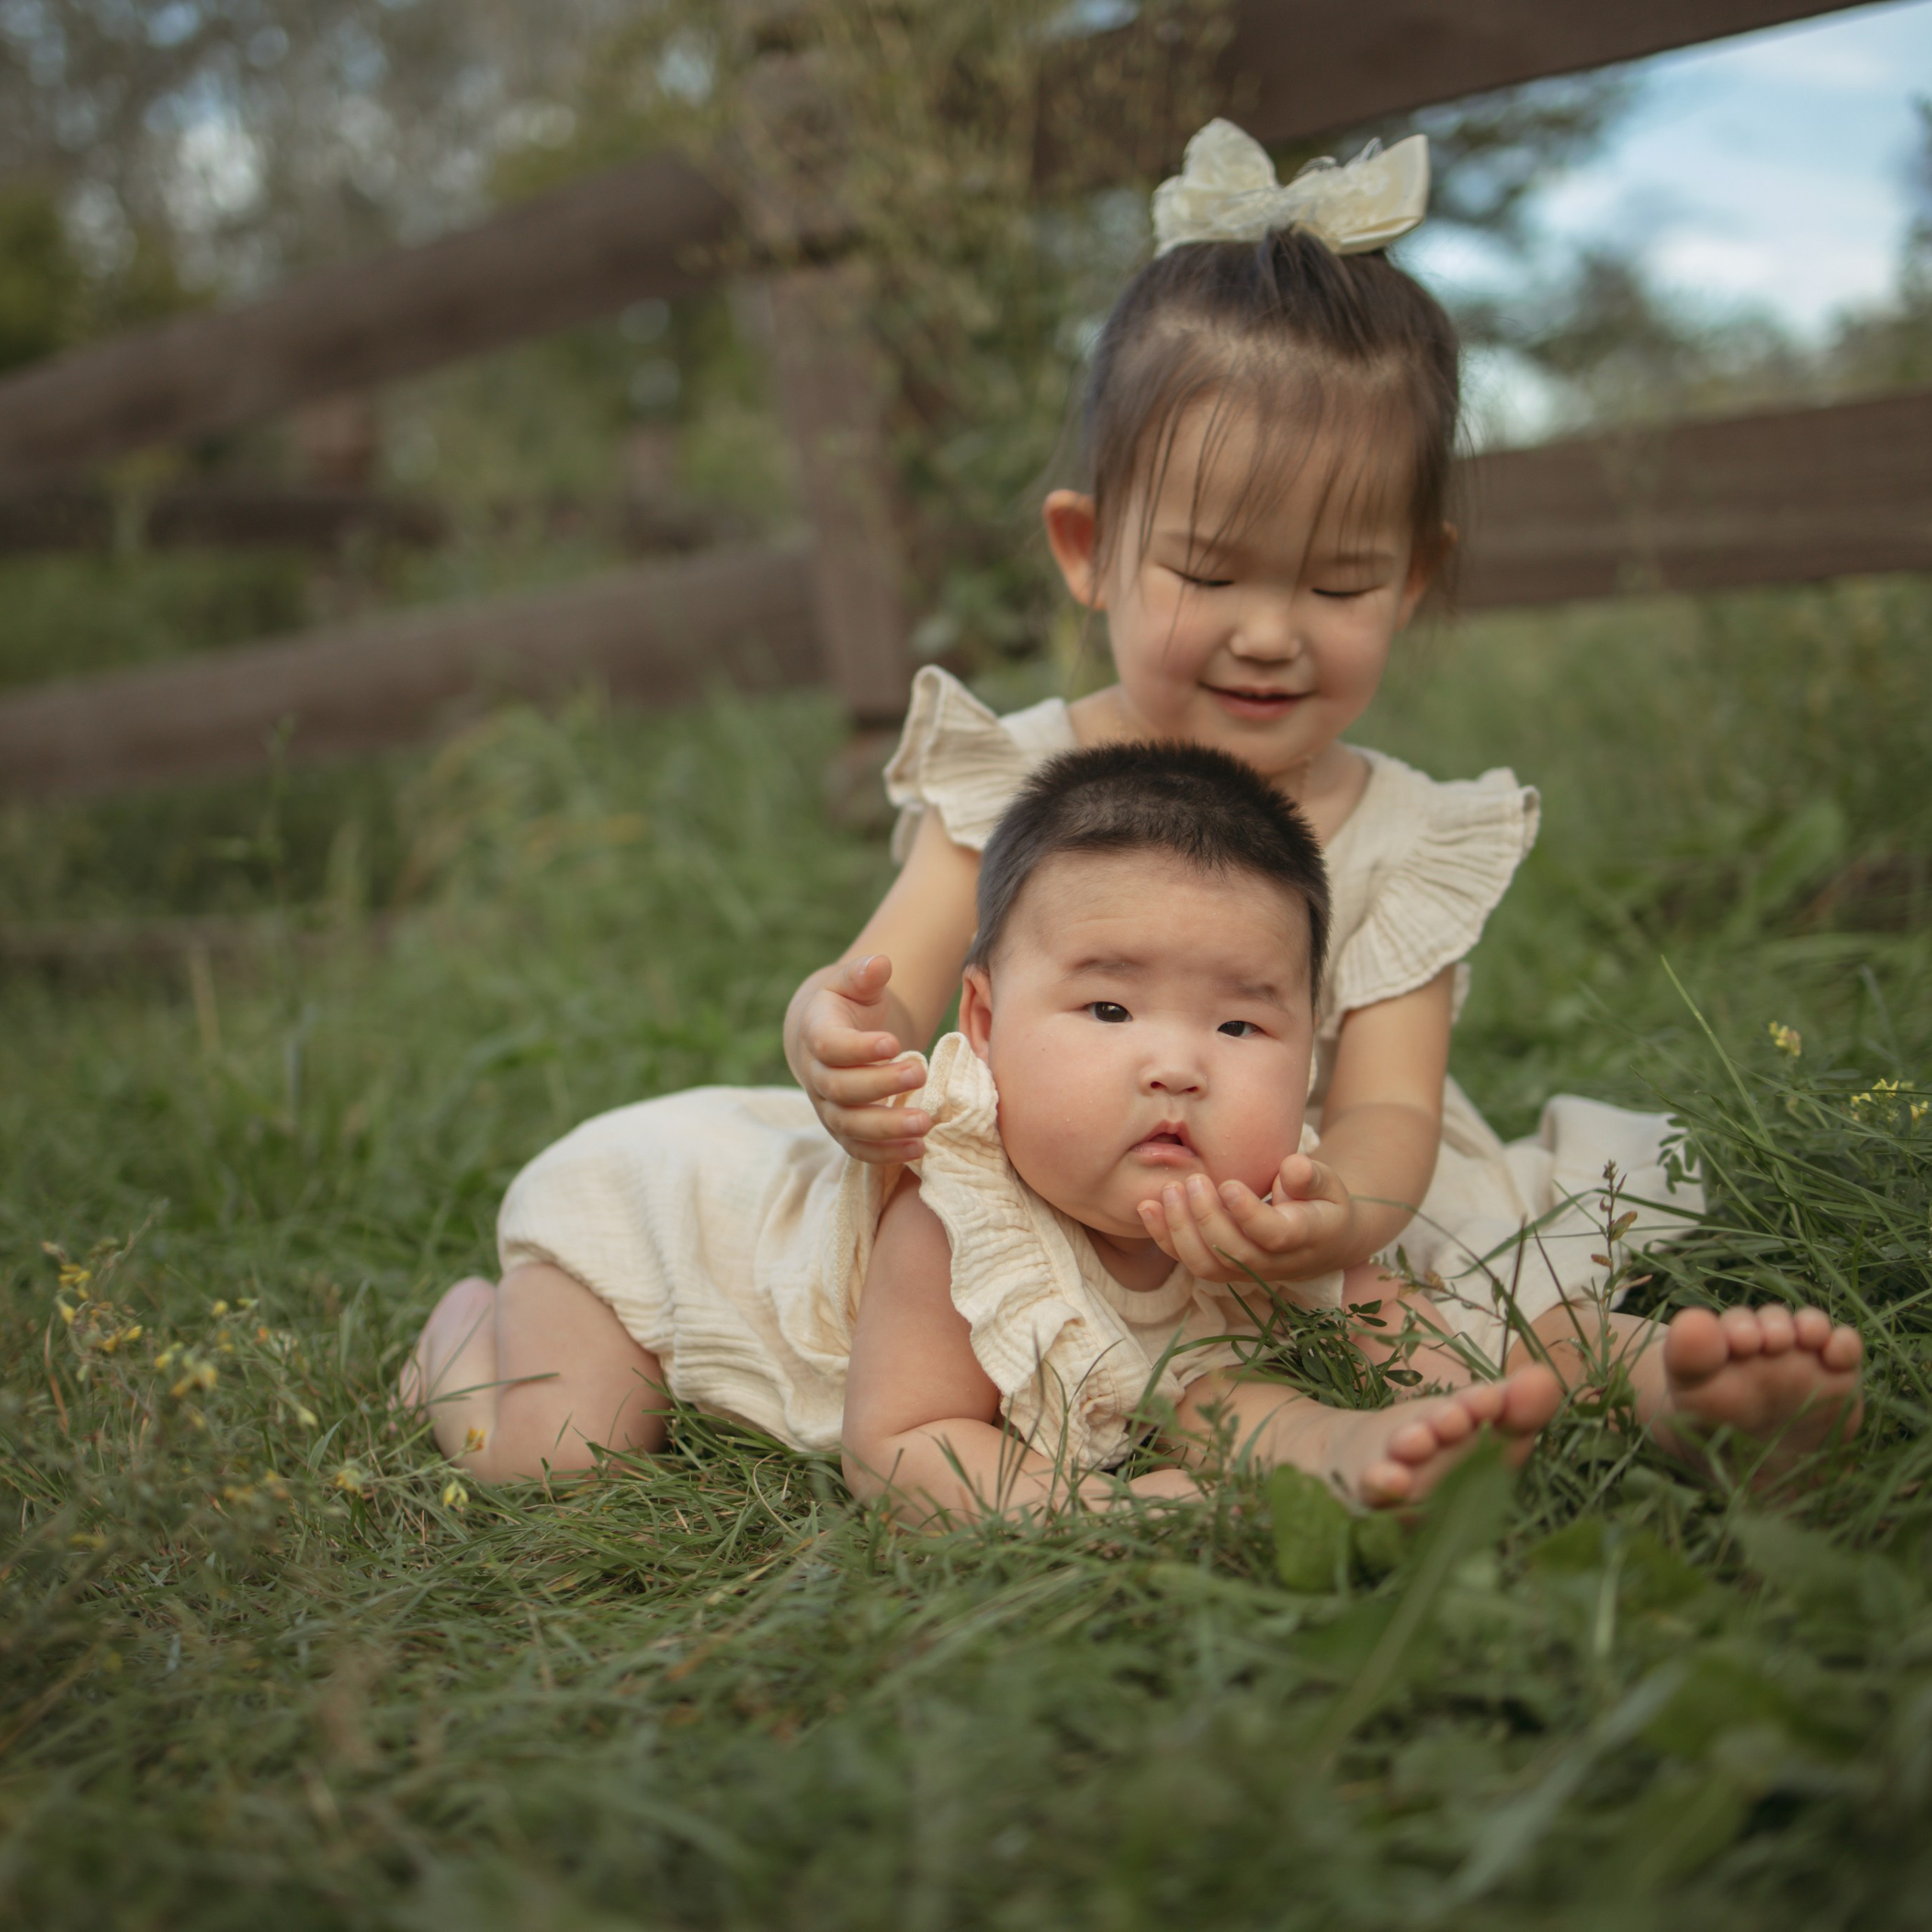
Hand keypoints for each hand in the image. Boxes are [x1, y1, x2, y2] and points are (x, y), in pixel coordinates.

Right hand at [797, 954, 929, 1162]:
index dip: (859, 1048)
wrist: (827, 1037)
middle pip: (841, 1089)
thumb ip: (864, 974)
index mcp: (816, 1035)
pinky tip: (919, 1150)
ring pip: (849, 1125)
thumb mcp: (853, 983)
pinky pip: (858, 1148)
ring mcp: (827, 1107)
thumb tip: (879, 964)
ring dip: (887, 1129)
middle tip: (921, 1074)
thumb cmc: (847, 1005)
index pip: (830, 1047)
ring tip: (925, 1124)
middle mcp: (816, 1076)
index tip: (894, 1043)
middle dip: (881, 1086)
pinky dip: (886, 1154)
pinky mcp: (842, 1130)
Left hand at [1136, 1152, 1357, 1287]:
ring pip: (1206, 1265)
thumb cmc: (1322, 1201)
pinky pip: (1189, 1261)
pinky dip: (1164, 1237)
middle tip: (1193, 1180)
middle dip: (1206, 1217)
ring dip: (1180, 1229)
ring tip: (1168, 1191)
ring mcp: (1245, 1270)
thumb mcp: (1328, 1184)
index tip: (1228, 1185)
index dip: (1247, 1214)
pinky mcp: (1223, 1268)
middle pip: (1233, 1252)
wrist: (1324, 1239)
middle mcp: (1272, 1262)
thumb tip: (1294, 1167)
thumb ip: (1311, 1176)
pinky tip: (1146, 1207)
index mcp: (1303, 1237)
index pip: (1273, 1235)